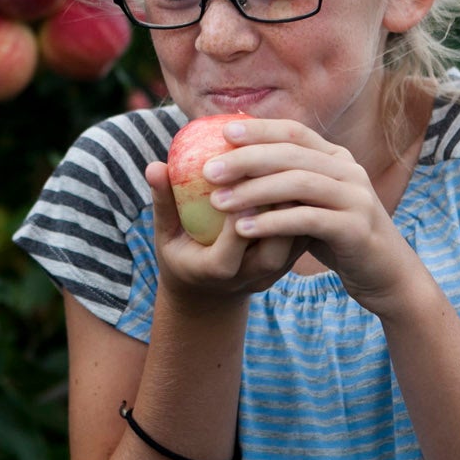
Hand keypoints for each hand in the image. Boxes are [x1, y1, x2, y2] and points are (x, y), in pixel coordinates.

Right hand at [145, 159, 306, 309]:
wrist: (207, 294)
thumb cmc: (181, 254)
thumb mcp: (165, 234)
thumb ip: (162, 202)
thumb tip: (154, 165)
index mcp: (214, 271)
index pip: (231, 248)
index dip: (239, 218)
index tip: (241, 182)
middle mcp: (248, 278)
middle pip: (272, 252)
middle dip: (278, 213)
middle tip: (279, 173)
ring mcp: (272, 275)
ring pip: (295, 245)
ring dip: (297, 210)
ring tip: (296, 174)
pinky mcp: (288, 266)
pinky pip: (303, 239)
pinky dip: (306, 212)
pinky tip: (303, 184)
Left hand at [200, 117, 422, 314]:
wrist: (384, 273)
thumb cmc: (336, 234)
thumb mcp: (313, 201)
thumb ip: (286, 181)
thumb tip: (236, 159)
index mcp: (336, 158)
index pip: (294, 132)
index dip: (260, 129)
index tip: (223, 131)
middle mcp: (349, 171)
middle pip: (291, 155)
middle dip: (246, 159)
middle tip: (208, 170)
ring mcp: (356, 198)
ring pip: (298, 184)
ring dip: (254, 191)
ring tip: (217, 201)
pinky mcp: (356, 228)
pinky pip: (307, 220)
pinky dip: (272, 222)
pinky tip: (243, 229)